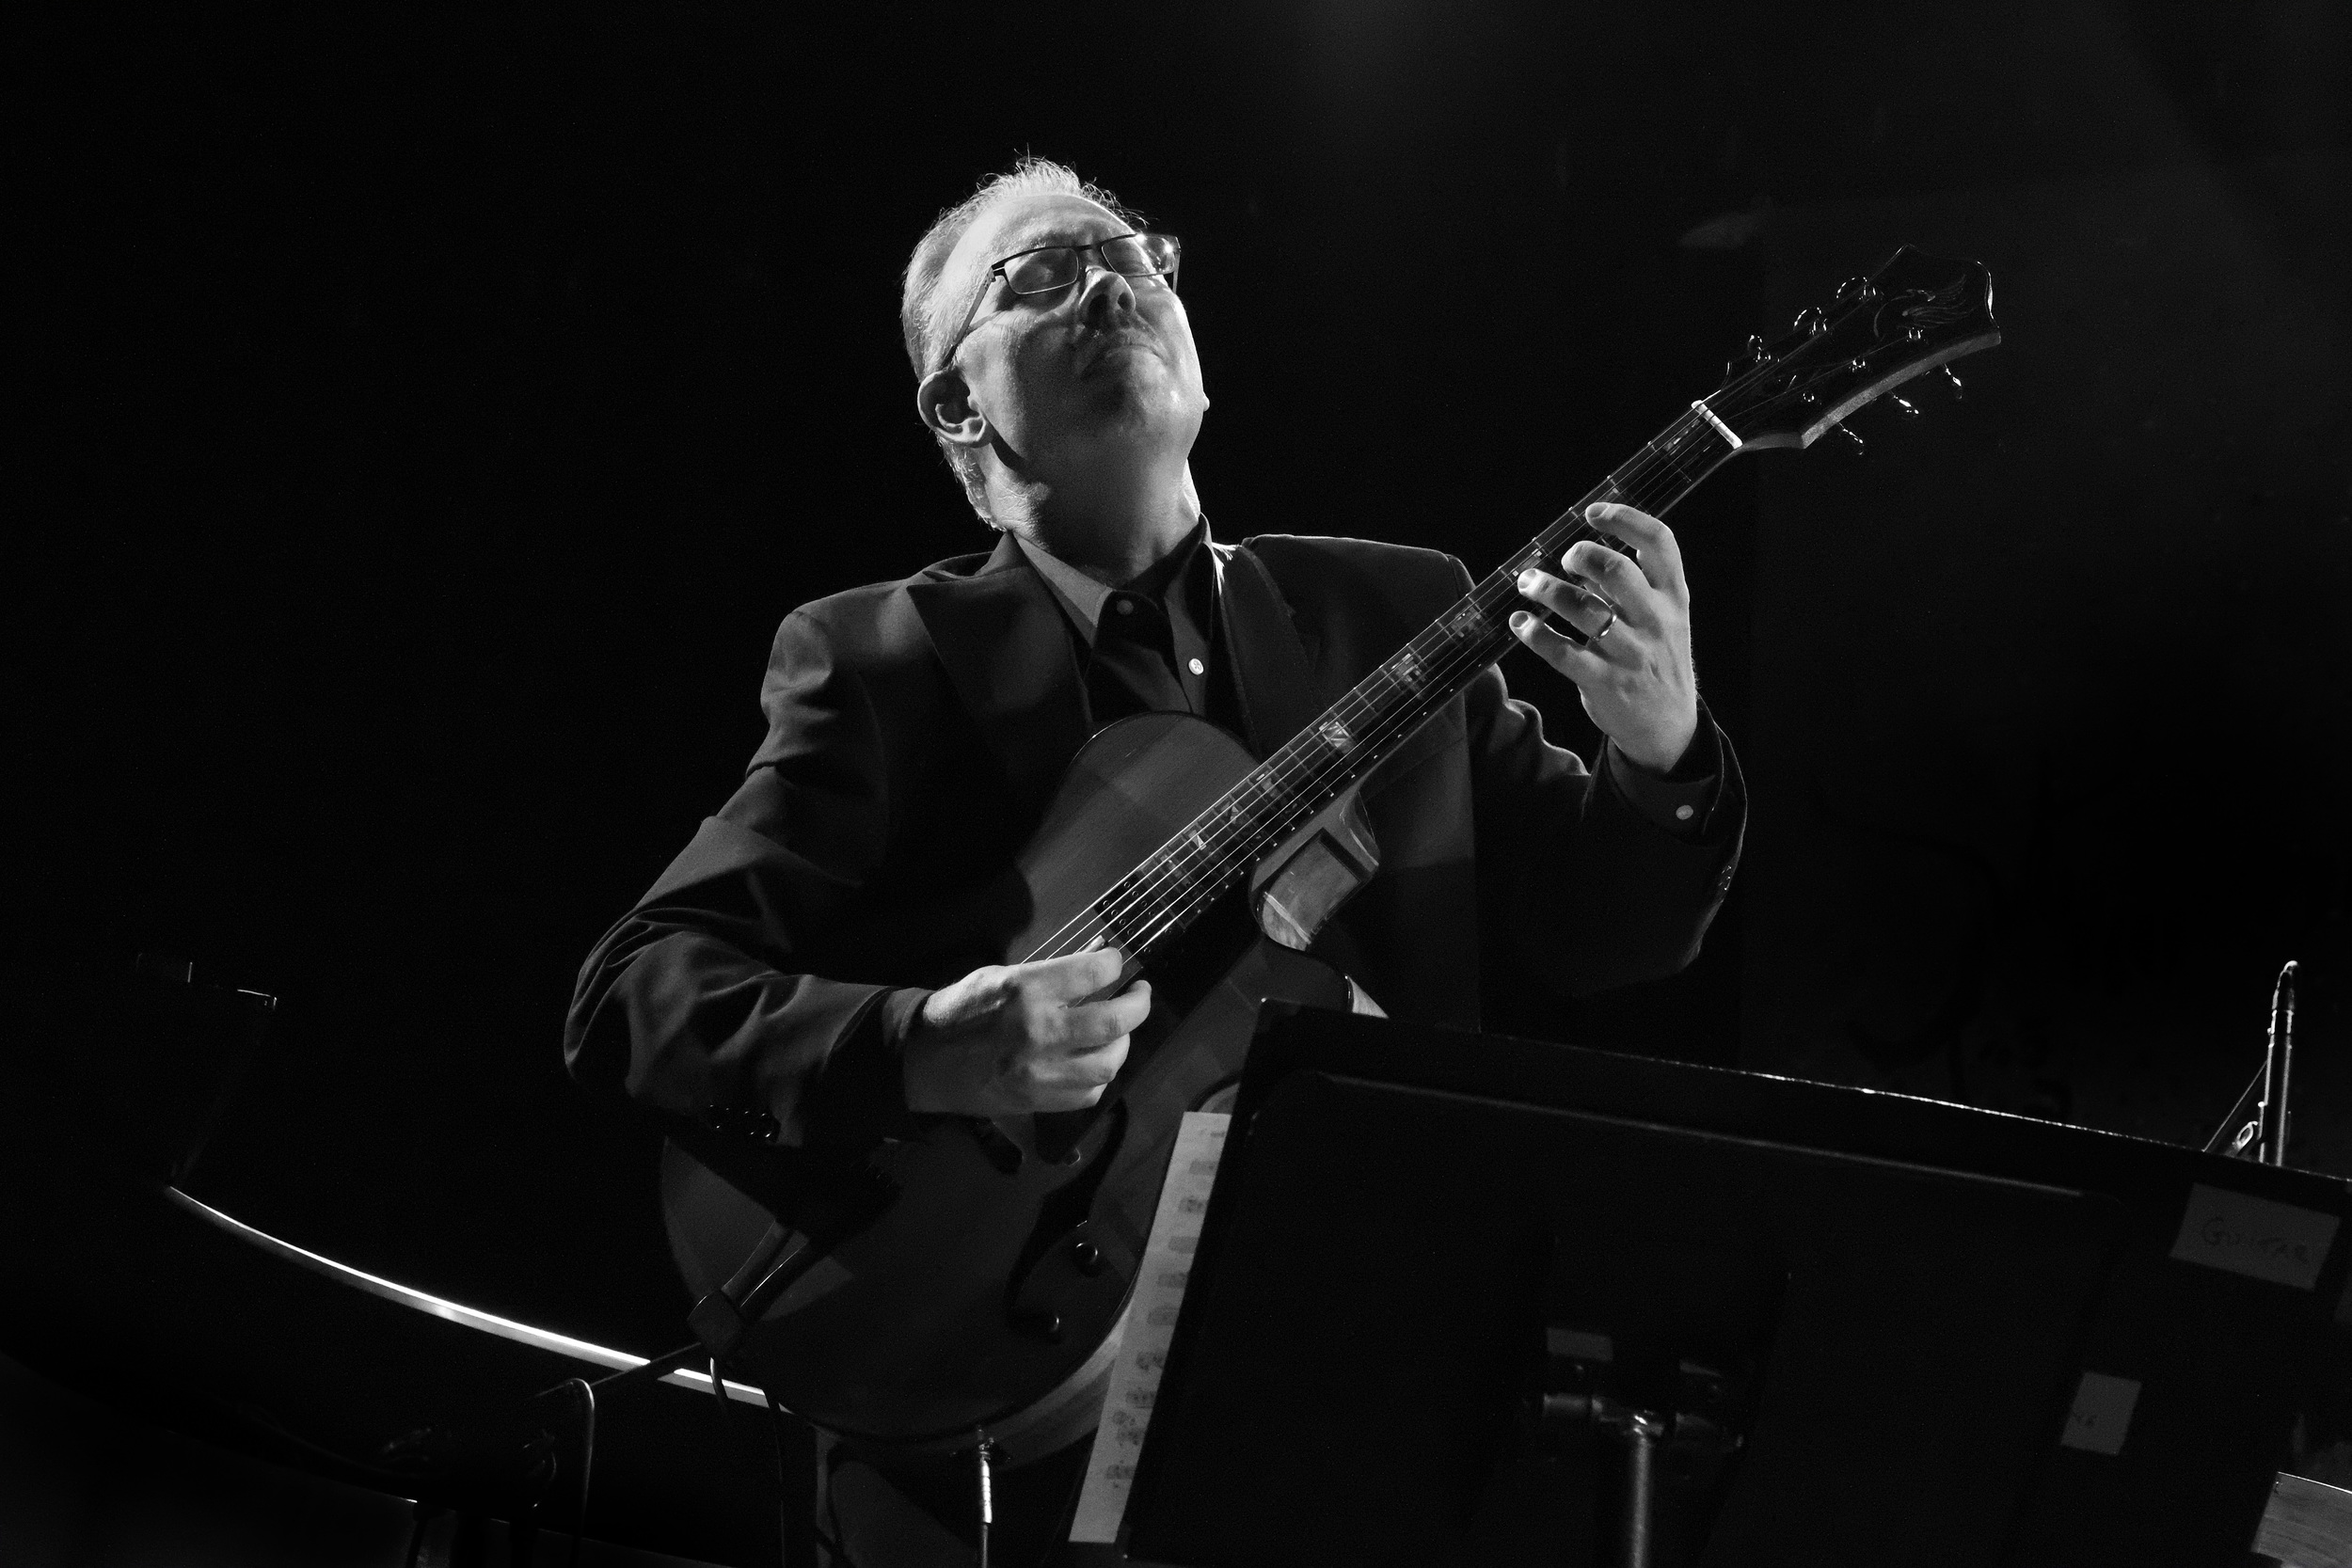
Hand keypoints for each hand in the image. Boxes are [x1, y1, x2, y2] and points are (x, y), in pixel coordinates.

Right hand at [902, 948, 1149, 1117]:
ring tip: (1119, 1029)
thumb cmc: (961, 1010)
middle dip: (1138, 1004)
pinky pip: (1089, 1092)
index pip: (1093, 973)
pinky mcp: (1039, 1101)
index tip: (1115, 963)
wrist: (925, 1062)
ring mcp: (1040, 1072)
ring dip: (1123, 1042)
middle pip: (1113, 1021)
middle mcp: (1039, 1032)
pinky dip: (1101, 1075)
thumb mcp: (1000, 975)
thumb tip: (1099, 957)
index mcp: (1026, 991)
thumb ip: (1051, 971)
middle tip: (1139, 993)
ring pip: (1108, 1063)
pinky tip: (1095, 1058)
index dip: (1114, 964)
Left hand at [1510, 502, 1698, 772]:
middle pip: (1615, 570)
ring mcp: (1630, 652)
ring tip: (1527, 582)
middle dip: (1579, 555)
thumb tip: (1580, 555)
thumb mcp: (1662, 619)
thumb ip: (1628, 587)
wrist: (1669, 726)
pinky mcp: (1603, 682)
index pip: (1659, 542)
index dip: (1625, 518)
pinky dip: (1534, 634)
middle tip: (1562, 560)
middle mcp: (1655, 620)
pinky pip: (1562, 652)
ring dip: (1546, 589)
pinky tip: (1520, 624)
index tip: (1593, 512)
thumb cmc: (1658, 659)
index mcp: (1673, 597)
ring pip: (1582, 609)